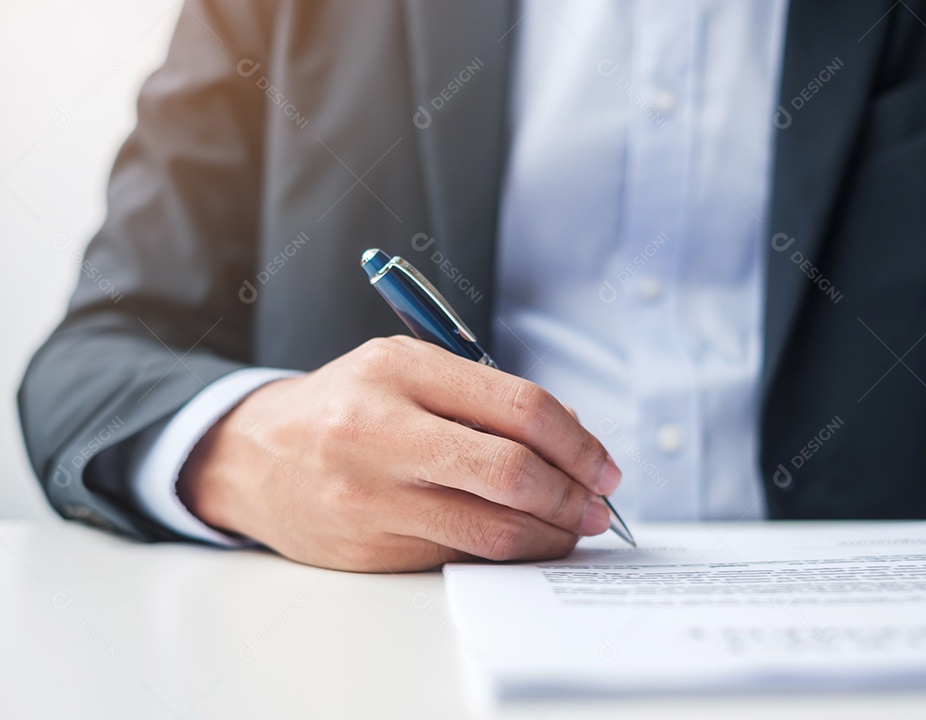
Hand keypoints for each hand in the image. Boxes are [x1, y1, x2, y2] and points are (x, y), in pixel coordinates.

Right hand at [177, 336, 620, 571]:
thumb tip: (570, 441)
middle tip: (597, 505)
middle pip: (512, 472)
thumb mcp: (405, 369)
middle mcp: (382, 431)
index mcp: (400, 370)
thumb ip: (483, 396)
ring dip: (550, 534)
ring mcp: (373, 496)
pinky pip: (461, 555)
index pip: (519, 407)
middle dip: (572, 494)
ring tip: (571, 527)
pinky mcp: (370, 547)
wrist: (252, 457)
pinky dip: (505, 551)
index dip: (578, 442)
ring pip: (493, 529)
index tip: (603, 466)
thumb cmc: (345, 405)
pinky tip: (521, 540)